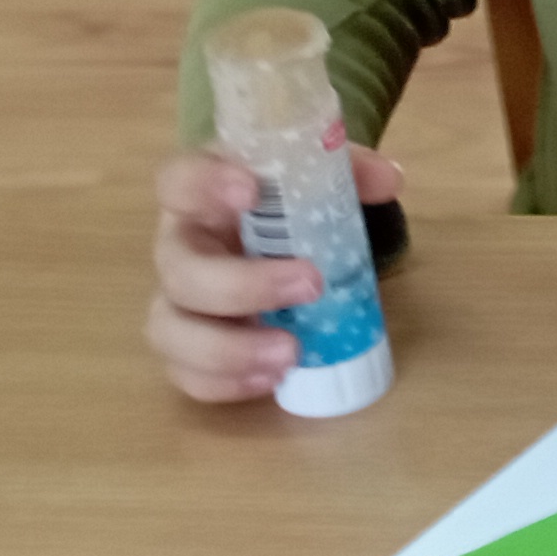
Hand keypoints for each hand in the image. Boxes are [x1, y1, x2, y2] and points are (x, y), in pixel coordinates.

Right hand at [143, 141, 402, 403]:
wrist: (279, 248)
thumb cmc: (289, 210)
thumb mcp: (318, 183)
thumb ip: (349, 172)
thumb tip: (388, 179)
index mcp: (202, 199)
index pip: (177, 180)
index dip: (204, 184)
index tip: (251, 192)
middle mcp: (181, 249)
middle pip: (180, 269)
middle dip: (242, 284)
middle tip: (311, 285)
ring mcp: (180, 303)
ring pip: (168, 330)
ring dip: (227, 349)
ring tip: (290, 353)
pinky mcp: (189, 349)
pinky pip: (185, 374)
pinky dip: (223, 383)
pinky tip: (272, 379)